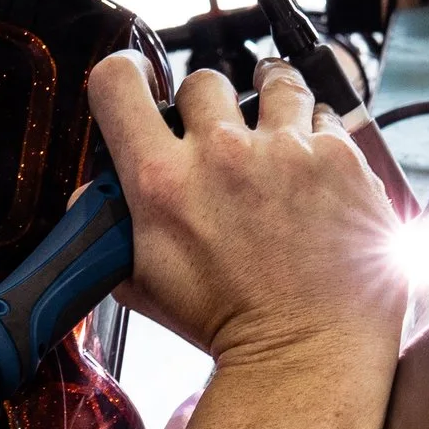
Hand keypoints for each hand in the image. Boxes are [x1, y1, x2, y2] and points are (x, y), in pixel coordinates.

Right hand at [87, 52, 403, 369]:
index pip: (118, 83)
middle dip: (207, 108)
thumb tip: (88, 201)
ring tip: (273, 129)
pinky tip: (312, 167)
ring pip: (273, 82)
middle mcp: (222, 154)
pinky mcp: (340, 160)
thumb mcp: (143, 282)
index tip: (142, 79)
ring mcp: (287, 152)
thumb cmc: (227, 326)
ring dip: (269, 101)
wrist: (306, 355)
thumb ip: (110, 233)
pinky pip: (326, 117)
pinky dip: (317, 135)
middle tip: (218, 141)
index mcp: (162, 181)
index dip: (126, 73)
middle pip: (201, 82)